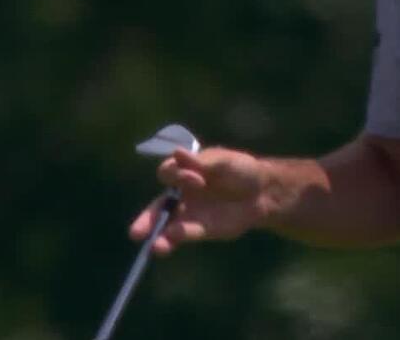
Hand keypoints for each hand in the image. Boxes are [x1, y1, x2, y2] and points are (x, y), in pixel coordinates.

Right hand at [128, 147, 269, 254]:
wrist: (262, 192)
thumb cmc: (241, 169)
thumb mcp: (225, 161)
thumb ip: (202, 161)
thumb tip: (177, 152)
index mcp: (184, 172)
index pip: (167, 174)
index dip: (177, 175)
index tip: (197, 179)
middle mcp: (181, 195)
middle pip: (157, 208)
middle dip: (147, 220)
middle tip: (137, 232)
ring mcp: (188, 214)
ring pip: (166, 227)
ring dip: (158, 236)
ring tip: (154, 246)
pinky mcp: (200, 230)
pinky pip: (185, 234)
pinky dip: (178, 238)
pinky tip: (171, 241)